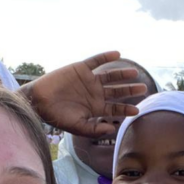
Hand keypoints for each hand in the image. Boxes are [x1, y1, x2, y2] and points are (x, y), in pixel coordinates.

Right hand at [26, 51, 146, 136]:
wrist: (40, 101)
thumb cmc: (58, 117)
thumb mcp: (78, 127)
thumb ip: (95, 129)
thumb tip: (113, 129)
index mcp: (96, 108)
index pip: (115, 108)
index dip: (126, 109)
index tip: (137, 110)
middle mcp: (95, 94)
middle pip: (116, 91)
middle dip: (130, 90)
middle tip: (143, 88)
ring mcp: (89, 80)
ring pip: (109, 76)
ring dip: (122, 74)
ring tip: (134, 72)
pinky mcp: (80, 68)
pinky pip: (96, 61)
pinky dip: (106, 57)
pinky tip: (117, 54)